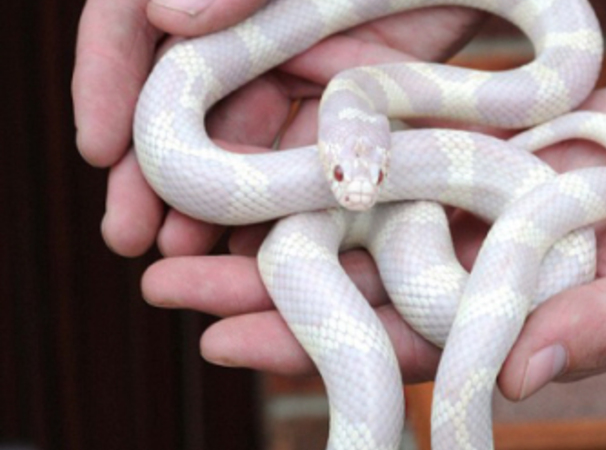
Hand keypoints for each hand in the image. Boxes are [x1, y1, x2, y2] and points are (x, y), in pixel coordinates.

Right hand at [72, 0, 483, 256]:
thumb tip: (165, 14)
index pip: (132, 26)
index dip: (105, 84)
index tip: (97, 149)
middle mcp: (246, 36)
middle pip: (182, 108)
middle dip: (155, 173)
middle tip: (129, 235)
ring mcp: (297, 77)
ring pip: (238, 148)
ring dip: (211, 204)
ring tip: (187, 253)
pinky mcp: (348, 114)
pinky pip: (304, 166)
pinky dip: (280, 206)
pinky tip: (258, 248)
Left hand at [142, 76, 605, 397]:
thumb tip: (514, 383)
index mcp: (517, 311)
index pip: (396, 335)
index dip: (310, 339)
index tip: (217, 337)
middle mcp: (485, 253)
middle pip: (357, 266)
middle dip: (262, 271)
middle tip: (162, 272)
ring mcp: (486, 187)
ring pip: (367, 191)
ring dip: (287, 191)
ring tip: (194, 193)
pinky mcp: (498, 128)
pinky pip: (411, 118)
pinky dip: (351, 113)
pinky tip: (283, 100)